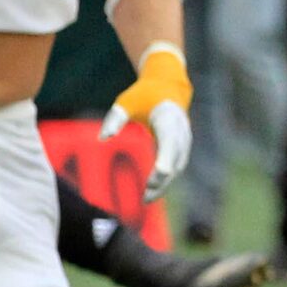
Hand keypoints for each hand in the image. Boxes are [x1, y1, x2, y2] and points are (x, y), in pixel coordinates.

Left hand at [102, 43, 193, 202]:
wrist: (168, 86)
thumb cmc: (143, 94)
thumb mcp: (125, 102)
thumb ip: (114, 119)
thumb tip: (102, 138)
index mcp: (168, 118)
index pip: (170, 142)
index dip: (166, 159)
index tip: (159, 175)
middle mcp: (180, 132)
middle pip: (175, 161)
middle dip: (162, 180)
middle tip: (145, 197)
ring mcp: (184, 140)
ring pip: (178, 168)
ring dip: (164, 185)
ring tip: (146, 200)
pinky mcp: (182, 147)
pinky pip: (176, 167)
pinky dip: (166, 180)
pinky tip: (151, 192)